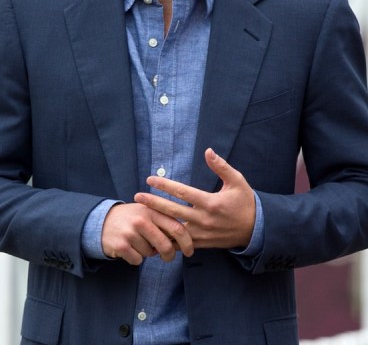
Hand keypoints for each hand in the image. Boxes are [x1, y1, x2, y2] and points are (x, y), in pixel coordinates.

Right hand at [101, 202, 192, 264]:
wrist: (101, 221)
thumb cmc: (131, 219)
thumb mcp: (147, 212)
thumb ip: (164, 221)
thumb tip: (186, 239)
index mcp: (152, 211)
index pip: (177, 228)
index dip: (187, 242)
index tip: (189, 251)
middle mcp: (141, 220)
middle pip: (166, 245)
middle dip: (169, 255)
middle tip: (167, 257)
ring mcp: (130, 233)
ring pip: (150, 254)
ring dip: (147, 254)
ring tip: (138, 243)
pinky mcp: (121, 245)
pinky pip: (138, 260)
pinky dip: (135, 258)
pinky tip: (128, 248)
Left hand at [134, 148, 255, 248]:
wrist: (258, 230)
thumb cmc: (245, 202)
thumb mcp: (237, 181)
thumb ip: (221, 166)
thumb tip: (208, 151)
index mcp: (211, 203)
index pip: (182, 192)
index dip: (165, 185)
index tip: (150, 179)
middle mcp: (204, 219)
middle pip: (173, 211)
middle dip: (153, 203)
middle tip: (137, 197)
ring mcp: (202, 233)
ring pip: (175, 229)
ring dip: (157, 222)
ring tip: (140, 215)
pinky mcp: (202, 243)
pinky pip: (181, 243)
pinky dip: (167, 239)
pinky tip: (153, 235)